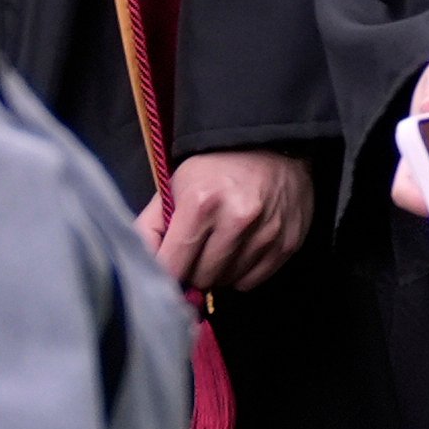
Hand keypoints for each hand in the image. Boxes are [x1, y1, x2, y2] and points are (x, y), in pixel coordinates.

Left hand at [136, 148, 314, 292]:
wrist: (270, 146)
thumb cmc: (213, 169)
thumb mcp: (173, 187)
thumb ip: (150, 228)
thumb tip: (141, 271)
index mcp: (200, 204)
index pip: (173, 267)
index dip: (167, 270)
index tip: (170, 263)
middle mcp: (236, 219)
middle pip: (201, 278)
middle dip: (194, 268)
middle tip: (198, 248)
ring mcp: (266, 233)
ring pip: (227, 282)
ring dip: (219, 271)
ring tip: (221, 244)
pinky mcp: (288, 243)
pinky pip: (252, 281)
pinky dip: (242, 272)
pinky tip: (242, 248)